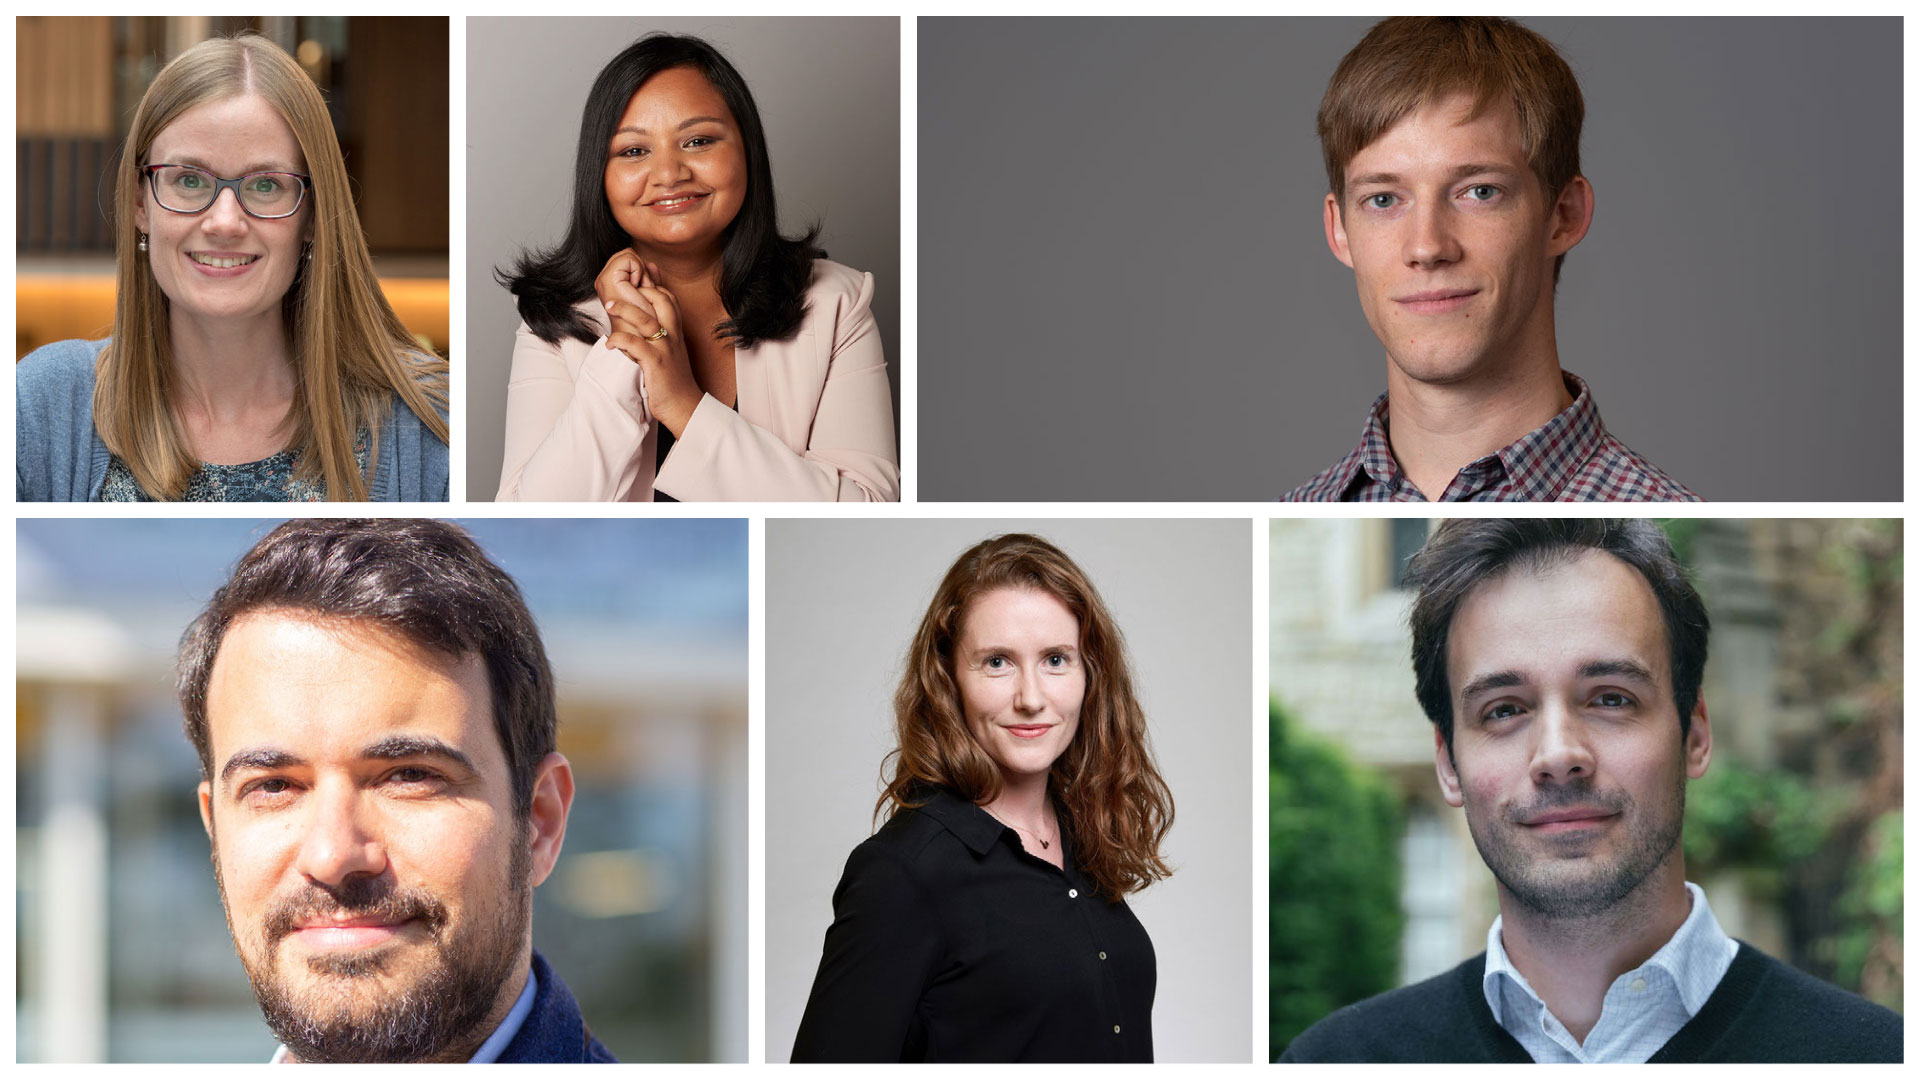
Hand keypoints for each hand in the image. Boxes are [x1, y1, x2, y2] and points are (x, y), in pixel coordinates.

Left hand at [596, 249, 700, 437]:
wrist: (684, 406)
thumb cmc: (673, 379)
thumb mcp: (670, 351)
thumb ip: (661, 333)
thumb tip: (647, 323)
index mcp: (676, 331)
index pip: (667, 298)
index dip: (651, 286)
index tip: (635, 283)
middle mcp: (673, 336)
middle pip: (661, 301)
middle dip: (640, 290)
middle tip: (619, 287)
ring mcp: (664, 348)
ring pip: (646, 319)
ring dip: (625, 309)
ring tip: (608, 305)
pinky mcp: (655, 363)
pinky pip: (636, 345)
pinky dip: (620, 340)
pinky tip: (610, 343)